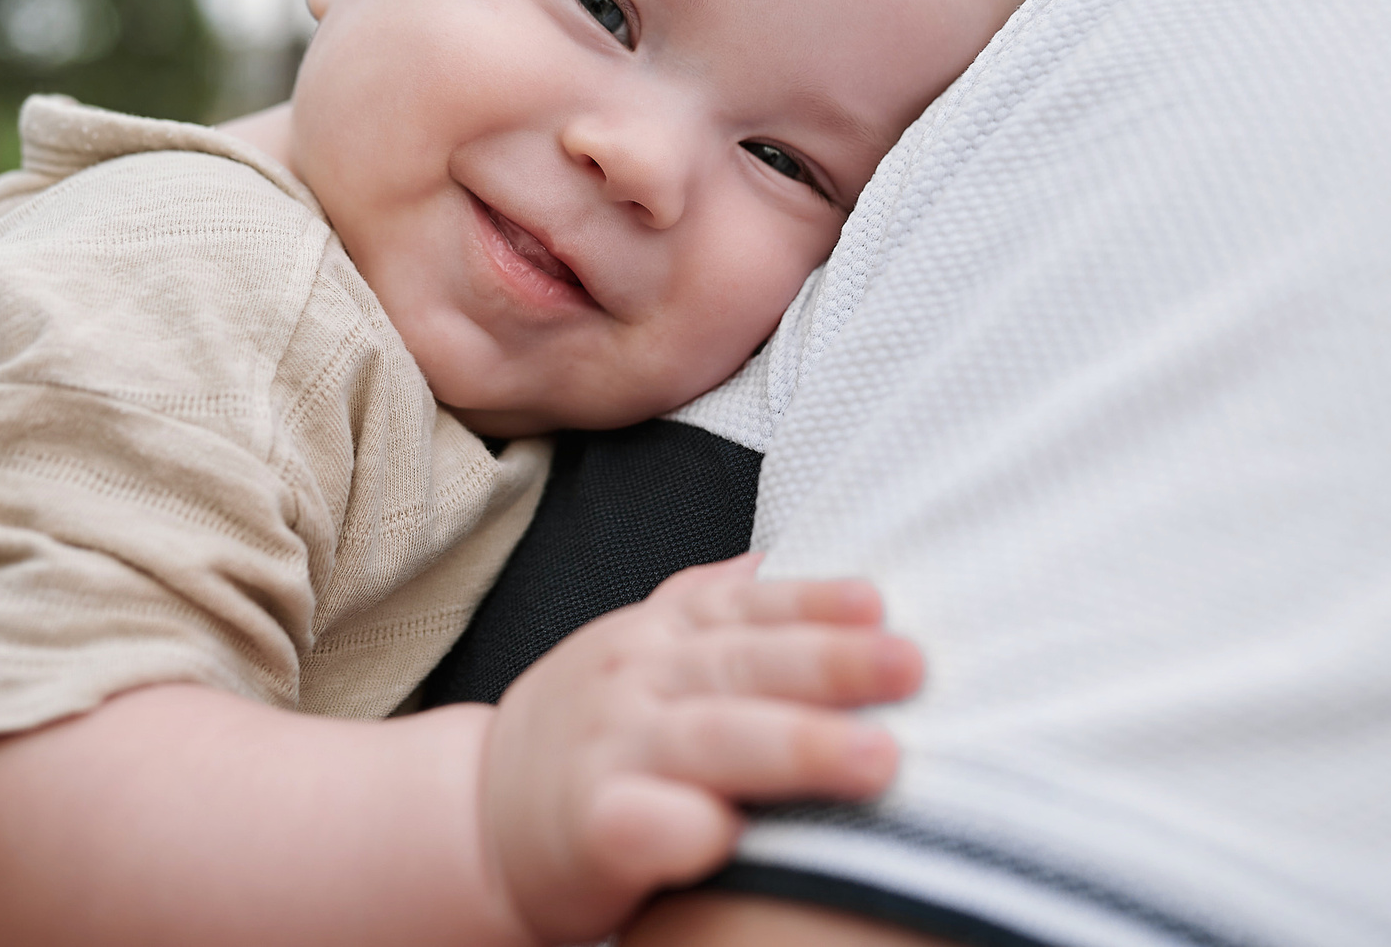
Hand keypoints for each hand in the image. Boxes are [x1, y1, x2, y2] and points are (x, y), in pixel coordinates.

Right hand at [478, 555, 922, 944]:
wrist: (480, 814)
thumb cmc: (589, 736)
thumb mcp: (635, 651)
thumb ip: (701, 605)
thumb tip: (774, 557)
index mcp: (656, 637)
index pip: (743, 608)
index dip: (811, 602)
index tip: (880, 602)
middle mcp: (634, 682)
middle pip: (740, 666)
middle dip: (829, 664)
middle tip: (911, 666)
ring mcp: (610, 751)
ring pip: (711, 741)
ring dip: (796, 746)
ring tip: (878, 758)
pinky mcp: (592, 830)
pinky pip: (649, 825)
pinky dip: (696, 828)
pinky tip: (748, 833)